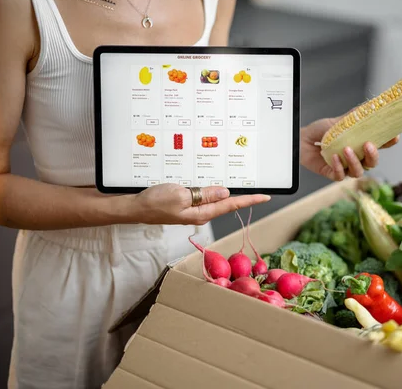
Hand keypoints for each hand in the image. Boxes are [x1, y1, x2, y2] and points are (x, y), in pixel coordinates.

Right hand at [131, 184, 270, 224]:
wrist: (135, 208)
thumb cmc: (154, 202)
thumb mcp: (181, 195)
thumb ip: (204, 195)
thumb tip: (225, 193)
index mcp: (202, 213)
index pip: (231, 205)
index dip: (249, 200)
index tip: (265, 197)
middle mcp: (201, 214)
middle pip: (227, 204)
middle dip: (244, 198)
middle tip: (261, 191)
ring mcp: (194, 211)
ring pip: (216, 201)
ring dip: (230, 195)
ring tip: (245, 188)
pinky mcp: (186, 206)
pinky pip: (204, 198)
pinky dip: (213, 192)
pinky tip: (217, 187)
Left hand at [300, 114, 399, 180]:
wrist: (302, 139)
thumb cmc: (321, 132)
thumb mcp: (339, 121)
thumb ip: (355, 116)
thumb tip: (370, 105)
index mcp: (361, 145)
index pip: (380, 146)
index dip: (389, 143)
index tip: (394, 137)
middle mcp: (356, 158)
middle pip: (372, 163)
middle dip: (373, 155)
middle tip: (368, 145)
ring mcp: (345, 167)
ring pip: (358, 172)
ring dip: (354, 162)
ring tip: (346, 150)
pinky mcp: (333, 173)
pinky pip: (340, 176)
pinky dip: (338, 167)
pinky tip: (334, 158)